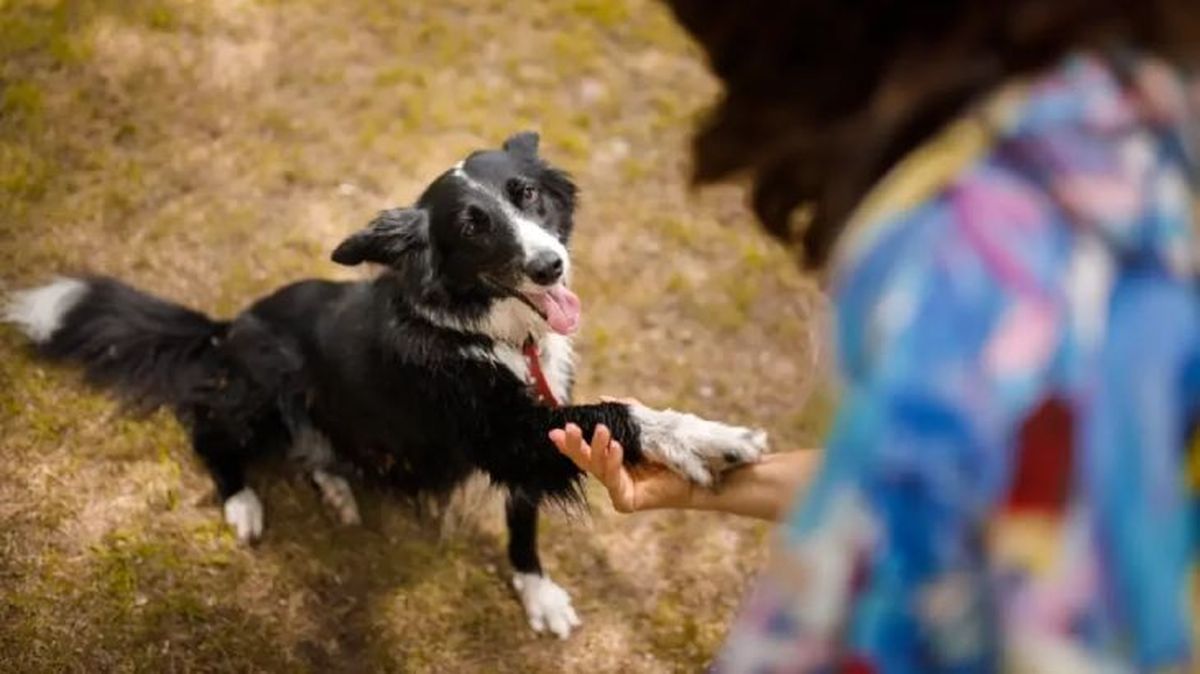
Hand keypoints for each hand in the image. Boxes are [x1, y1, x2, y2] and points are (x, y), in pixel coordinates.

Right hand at [549, 422, 689, 512]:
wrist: (702, 470)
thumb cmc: (676, 449)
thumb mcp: (647, 425)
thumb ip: (626, 414)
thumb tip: (602, 399)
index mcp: (613, 458)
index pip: (587, 450)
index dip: (570, 442)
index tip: (554, 430)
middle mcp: (613, 475)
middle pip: (586, 461)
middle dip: (575, 445)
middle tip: (569, 428)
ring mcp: (618, 490)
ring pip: (597, 469)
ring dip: (597, 448)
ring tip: (603, 431)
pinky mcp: (627, 501)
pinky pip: (613, 483)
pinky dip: (612, 464)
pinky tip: (615, 448)